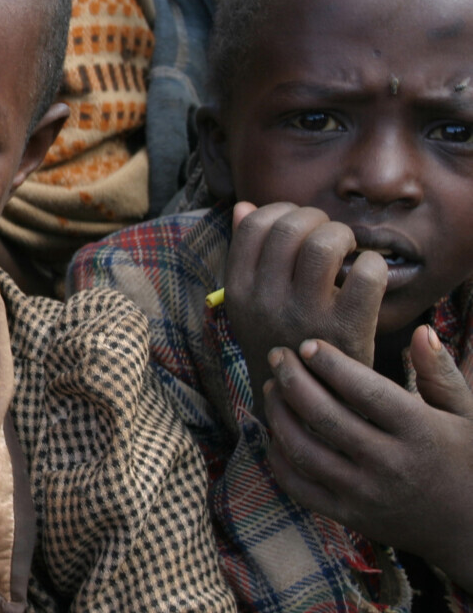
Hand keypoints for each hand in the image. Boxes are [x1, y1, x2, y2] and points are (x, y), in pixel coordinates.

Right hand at [225, 201, 385, 408]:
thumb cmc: (281, 343)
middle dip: (316, 219)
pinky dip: (374, 264)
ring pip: (324, 243)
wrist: (303, 407)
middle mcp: (265, 301)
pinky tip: (369, 273)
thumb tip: (242, 206)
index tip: (297, 223)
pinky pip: (366, 274)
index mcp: (238, 291)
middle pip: (289, 226)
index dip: (280, 211)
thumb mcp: (250, 304)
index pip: (254, 225)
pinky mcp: (346, 330)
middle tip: (328, 235)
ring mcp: (305, 316)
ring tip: (347, 249)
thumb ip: (245, 254)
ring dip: (342, 234)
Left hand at [263, 329, 472, 589]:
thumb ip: (441, 373)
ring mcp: (367, 494)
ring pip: (304, 451)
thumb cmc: (466, 458)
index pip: (365, 391)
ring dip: (278, 415)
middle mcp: (391, 464)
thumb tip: (422, 330)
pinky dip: (278, 459)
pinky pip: (299, 488)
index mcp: (421, 431)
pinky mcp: (350, 517)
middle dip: (292, 380)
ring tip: (271, 388)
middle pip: (324, 416)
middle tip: (276, 355)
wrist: (470, 528)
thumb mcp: (466, 414)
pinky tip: (274, 433)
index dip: (330, 364)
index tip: (306, 344)